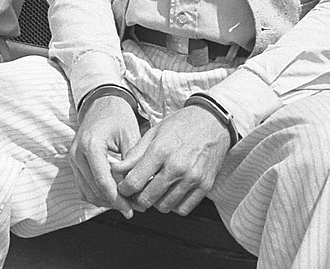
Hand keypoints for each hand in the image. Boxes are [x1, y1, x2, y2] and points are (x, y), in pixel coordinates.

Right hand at [69, 96, 142, 217]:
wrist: (102, 102)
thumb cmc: (118, 115)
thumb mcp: (130, 135)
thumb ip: (131, 162)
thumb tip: (138, 188)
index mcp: (91, 145)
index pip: (103, 182)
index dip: (118, 199)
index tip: (132, 209)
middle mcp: (77, 153)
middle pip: (94, 190)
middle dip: (114, 203)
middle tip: (134, 209)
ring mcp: (73, 159)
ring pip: (87, 192)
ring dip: (105, 202)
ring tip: (126, 205)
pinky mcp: (74, 163)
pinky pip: (83, 187)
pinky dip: (97, 195)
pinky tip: (113, 197)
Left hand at [115, 105, 230, 215]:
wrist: (213, 121)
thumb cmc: (182, 124)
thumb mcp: (154, 133)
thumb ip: (134, 154)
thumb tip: (116, 169)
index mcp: (161, 151)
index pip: (134, 182)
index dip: (124, 188)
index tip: (124, 187)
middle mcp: (177, 167)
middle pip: (147, 199)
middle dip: (138, 197)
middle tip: (138, 190)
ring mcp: (192, 178)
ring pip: (165, 206)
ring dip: (156, 202)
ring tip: (156, 189)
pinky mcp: (205, 186)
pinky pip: (184, 208)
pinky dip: (174, 205)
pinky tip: (171, 193)